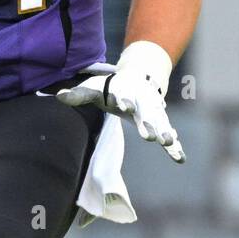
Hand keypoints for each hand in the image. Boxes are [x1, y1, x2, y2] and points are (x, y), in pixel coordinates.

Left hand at [57, 44, 184, 162]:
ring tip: (168, 143)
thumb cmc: (110, 87)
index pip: (122, 95)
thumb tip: (58, 96)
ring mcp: (153, 112)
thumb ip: (78, 94)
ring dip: (164, 133)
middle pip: (145, 111)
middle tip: (150, 135)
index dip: (122, 99)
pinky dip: (174, 147)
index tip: (121, 104)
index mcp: (124, 91)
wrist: (137, 79)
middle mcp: (141, 102)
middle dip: (148, 122)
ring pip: (160, 123)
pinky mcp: (160, 123)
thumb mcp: (93, 88)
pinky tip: (180, 158)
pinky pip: (168, 135)